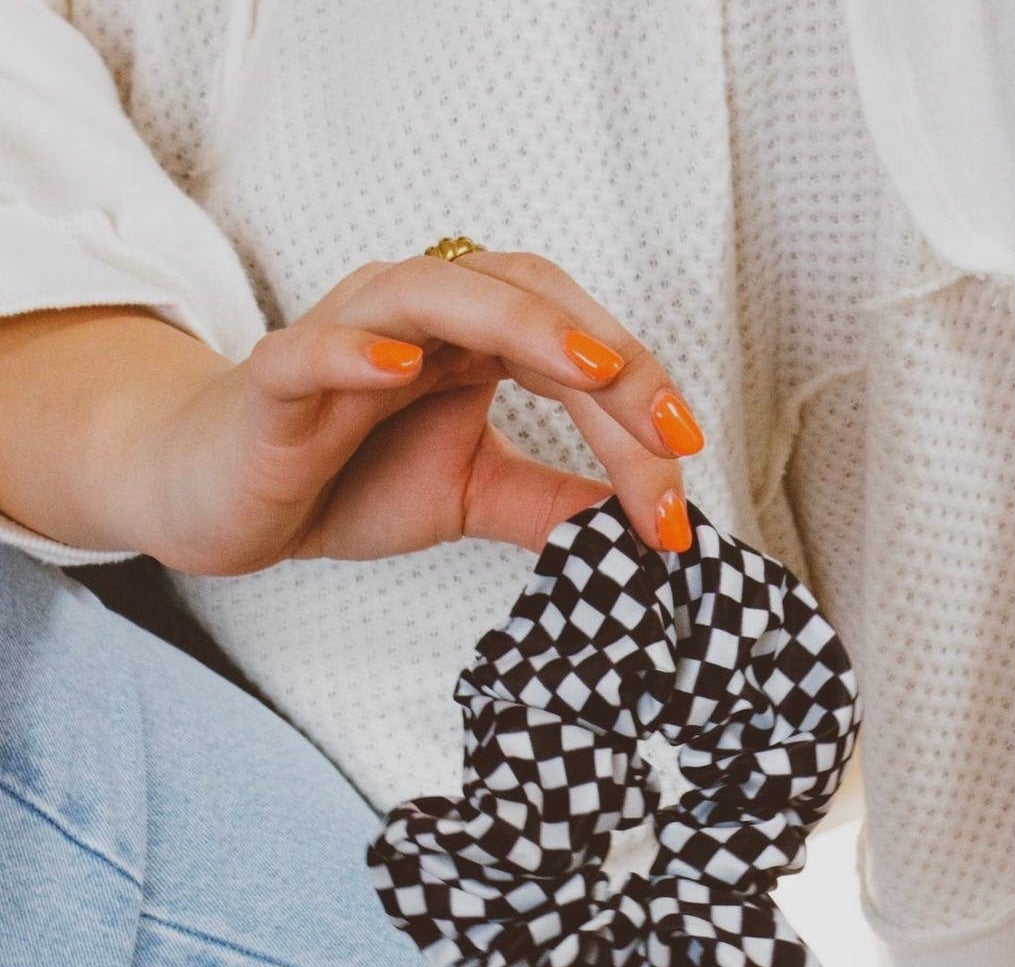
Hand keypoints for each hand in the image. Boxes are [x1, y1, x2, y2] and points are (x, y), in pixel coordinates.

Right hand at [142, 250, 704, 574]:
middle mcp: (418, 317)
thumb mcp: (472, 495)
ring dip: (514, 322)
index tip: (688, 461)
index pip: (572, 341)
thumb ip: (550, 502)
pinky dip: (355, 349)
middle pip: (526, 297)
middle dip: (608, 355)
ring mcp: (345, 336)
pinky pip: (312, 350)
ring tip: (585, 365)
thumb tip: (644, 528)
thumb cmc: (343, 479)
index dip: (638, 393)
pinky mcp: (275, 379)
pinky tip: (399, 365)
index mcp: (471, 340)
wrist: (228, 502)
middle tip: (669, 428)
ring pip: (430, 293)